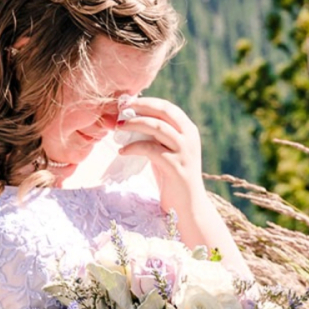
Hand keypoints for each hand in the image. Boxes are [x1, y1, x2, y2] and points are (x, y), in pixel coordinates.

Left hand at [114, 97, 206, 217]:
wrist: (188, 205)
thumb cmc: (173, 177)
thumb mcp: (167, 151)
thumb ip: (157, 137)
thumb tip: (132, 120)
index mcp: (189, 130)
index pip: (168, 107)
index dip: (146, 102)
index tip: (127, 102)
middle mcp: (190, 138)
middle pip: (164, 111)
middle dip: (141, 107)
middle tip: (121, 108)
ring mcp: (184, 152)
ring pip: (157, 127)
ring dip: (134, 124)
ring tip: (118, 127)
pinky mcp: (176, 166)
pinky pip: (150, 149)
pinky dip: (133, 147)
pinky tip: (122, 151)